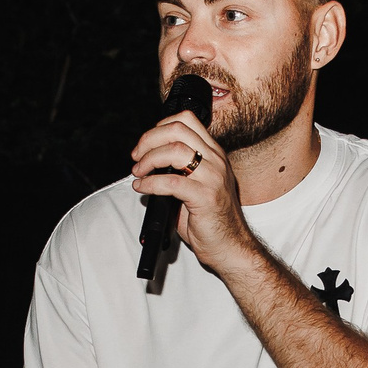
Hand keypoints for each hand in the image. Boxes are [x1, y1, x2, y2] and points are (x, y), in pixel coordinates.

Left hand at [131, 107, 254, 275]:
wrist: (231, 247)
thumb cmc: (211, 219)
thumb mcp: (197, 185)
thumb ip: (179, 169)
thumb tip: (146, 162)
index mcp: (214, 154)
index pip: (187, 120)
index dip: (159, 126)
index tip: (146, 144)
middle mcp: (216, 161)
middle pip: (177, 130)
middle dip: (149, 140)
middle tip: (136, 157)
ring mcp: (213, 178)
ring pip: (175, 150)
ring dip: (149, 159)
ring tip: (139, 173)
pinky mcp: (206, 197)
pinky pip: (172, 182)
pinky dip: (151, 183)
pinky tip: (142, 188)